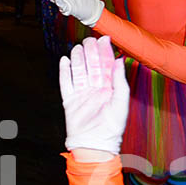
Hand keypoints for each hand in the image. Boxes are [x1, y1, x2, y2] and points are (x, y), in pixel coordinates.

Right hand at [60, 36, 129, 154]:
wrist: (95, 144)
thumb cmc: (111, 128)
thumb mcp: (121, 102)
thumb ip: (119, 81)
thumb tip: (119, 61)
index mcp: (108, 89)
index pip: (106, 66)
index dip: (105, 52)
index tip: (105, 40)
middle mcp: (94, 89)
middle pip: (91, 66)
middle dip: (90, 52)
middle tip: (90, 40)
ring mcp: (81, 94)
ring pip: (78, 71)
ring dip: (78, 59)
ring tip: (78, 47)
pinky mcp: (70, 100)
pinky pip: (65, 83)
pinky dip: (64, 72)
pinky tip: (65, 61)